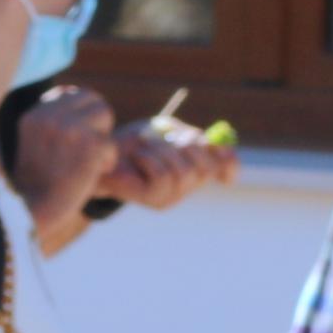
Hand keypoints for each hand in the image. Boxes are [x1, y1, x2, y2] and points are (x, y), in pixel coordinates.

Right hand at [8, 85, 121, 237]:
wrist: (32, 213)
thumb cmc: (38, 186)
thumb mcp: (36, 144)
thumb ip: (55, 123)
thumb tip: (86, 101)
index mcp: (35, 114)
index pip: (73, 94)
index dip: (84, 116)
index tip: (79, 139)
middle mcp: (50, 115)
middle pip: (93, 101)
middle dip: (98, 124)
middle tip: (89, 152)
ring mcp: (70, 127)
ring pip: (104, 116)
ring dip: (104, 141)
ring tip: (89, 164)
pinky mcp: (90, 144)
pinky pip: (112, 145)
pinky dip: (108, 162)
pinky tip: (92, 176)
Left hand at [96, 115, 236, 210]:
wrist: (102, 155)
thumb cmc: (134, 143)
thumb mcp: (166, 132)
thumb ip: (190, 136)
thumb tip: (215, 142)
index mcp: (194, 168)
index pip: (225, 167)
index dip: (230, 159)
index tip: (223, 148)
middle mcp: (186, 187)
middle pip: (206, 168)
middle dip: (187, 145)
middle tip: (169, 137)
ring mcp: (171, 197)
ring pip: (183, 171)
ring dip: (162, 151)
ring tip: (145, 148)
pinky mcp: (154, 199)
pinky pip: (162, 175)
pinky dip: (148, 158)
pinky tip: (137, 157)